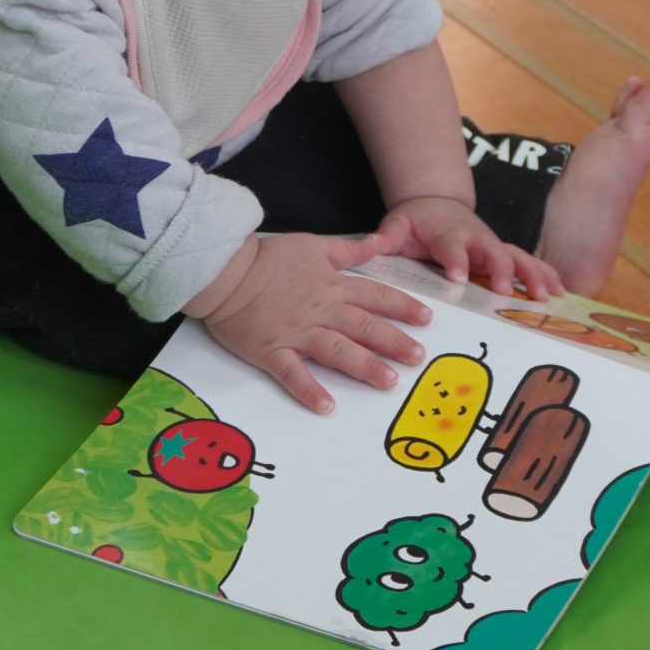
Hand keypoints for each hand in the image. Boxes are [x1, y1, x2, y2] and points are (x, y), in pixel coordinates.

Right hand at [199, 232, 430, 414]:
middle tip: (418, 358)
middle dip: (394, 342)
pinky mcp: (271, 350)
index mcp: (331, 285)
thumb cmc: (265, 257)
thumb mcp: (311, 245)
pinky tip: (327, 406)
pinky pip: (293, 373)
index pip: (375, 296)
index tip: (426, 319)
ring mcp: (296, 332)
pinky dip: (309, 389)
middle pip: (364, 327)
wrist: (223, 270)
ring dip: (364, 366)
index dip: (403, 307)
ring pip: (337, 351)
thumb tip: (377, 243)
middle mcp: (320, 310)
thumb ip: (347, 250)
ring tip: (388, 382)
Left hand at [374, 197, 563, 300]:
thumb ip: (385, 237)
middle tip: (506, 293)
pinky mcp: (504, 253)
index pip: (453, 246)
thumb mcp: (396, 225)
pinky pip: (529, 263)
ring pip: (518, 257)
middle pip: (494, 252)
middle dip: (502, 271)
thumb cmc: (416, 221)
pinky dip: (546, 275)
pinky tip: (560, 292)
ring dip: (533, 275)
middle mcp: (476, 239)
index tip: (459, 278)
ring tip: (544, 296)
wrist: (436, 203)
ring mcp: (493, 246)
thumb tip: (369, 246)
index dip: (457, 260)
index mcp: (447, 234)